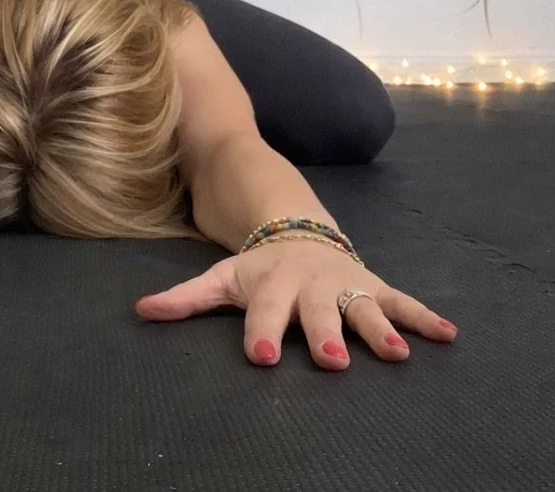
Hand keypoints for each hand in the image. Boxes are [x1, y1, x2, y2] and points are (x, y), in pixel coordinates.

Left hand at [135, 241, 456, 369]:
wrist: (297, 229)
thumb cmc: (258, 267)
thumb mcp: (222, 277)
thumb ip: (186, 298)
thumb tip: (140, 310)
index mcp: (271, 282)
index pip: (264, 310)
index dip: (262, 331)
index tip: (263, 357)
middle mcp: (310, 283)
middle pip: (317, 310)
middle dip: (324, 333)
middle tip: (331, 360)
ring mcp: (344, 282)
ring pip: (363, 305)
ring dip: (379, 327)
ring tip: (396, 352)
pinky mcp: (371, 283)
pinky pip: (400, 298)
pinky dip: (423, 316)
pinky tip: (448, 334)